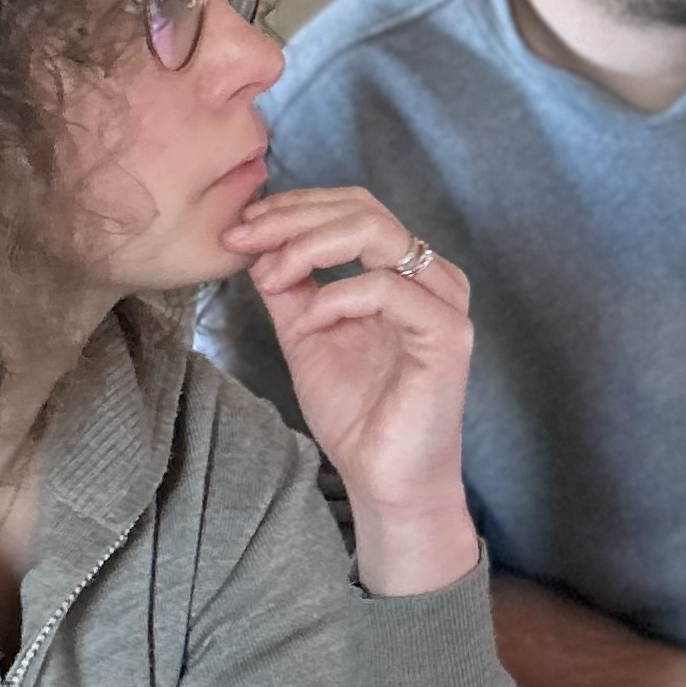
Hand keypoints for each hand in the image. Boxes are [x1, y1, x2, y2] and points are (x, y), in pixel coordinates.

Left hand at [221, 187, 478, 594]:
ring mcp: (443, 301)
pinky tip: (312, 320)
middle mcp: (431, 276)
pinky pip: (387, 287)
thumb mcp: (306, 334)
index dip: (294, 207)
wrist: (385, 479)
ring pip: (378, 232)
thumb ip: (289, 287)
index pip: (353, 208)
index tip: (239, 229)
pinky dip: (337, 296)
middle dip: (293, 217)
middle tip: (242, 238)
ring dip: (310, 245)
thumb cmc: (357, 413)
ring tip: (272, 275)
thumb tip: (254, 241)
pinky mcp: (447, 333)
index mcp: (404, 271)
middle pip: (363, 208)